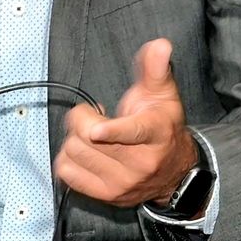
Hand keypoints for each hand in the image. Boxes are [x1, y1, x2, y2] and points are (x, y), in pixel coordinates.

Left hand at [53, 38, 196, 207]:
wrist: (173, 173)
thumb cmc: (162, 128)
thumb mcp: (163, 96)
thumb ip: (156, 69)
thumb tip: (160, 45)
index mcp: (155, 134)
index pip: (132, 132)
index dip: (112, 131)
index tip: (97, 129)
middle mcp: (140, 162)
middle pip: (88, 136)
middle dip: (82, 119)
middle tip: (95, 116)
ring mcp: (122, 182)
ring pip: (74, 151)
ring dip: (75, 138)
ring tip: (92, 136)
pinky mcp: (106, 195)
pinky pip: (67, 171)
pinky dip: (68, 158)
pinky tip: (86, 152)